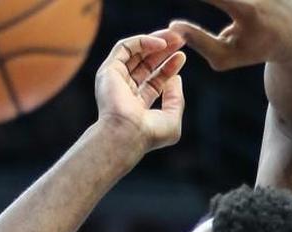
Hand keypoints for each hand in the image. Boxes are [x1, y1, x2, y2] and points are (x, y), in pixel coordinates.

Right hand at [94, 30, 186, 152]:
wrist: (127, 133)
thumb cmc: (149, 133)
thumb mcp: (172, 118)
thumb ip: (176, 99)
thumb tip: (176, 78)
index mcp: (137, 104)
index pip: (154, 80)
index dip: (169, 67)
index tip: (182, 56)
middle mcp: (124, 91)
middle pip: (145, 63)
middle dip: (163, 50)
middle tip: (180, 40)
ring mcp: (115, 80)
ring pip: (135, 52)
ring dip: (155, 41)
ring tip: (174, 37)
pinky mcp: (109, 70)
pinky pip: (125, 47)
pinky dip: (143, 41)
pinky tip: (161, 45)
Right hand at [170, 0, 291, 70]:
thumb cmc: (253, 49)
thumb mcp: (224, 56)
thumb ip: (198, 42)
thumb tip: (172, 27)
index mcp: (249, 12)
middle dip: (219, 5)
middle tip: (222, 26)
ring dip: (227, 3)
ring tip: (236, 27)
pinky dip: (238, 1)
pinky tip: (245, 20)